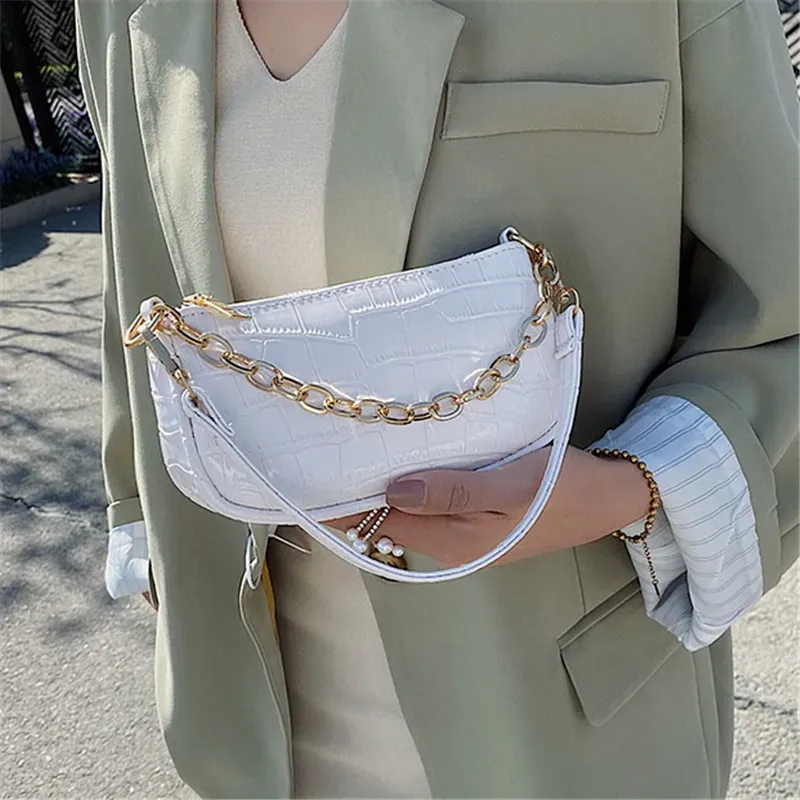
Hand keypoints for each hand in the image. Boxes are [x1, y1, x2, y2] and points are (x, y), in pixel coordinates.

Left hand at [329, 447, 650, 567]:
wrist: (610, 498)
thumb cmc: (563, 489)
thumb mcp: (510, 488)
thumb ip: (451, 492)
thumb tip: (390, 491)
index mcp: (454, 541)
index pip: (380, 523)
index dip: (342, 504)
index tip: (307, 477)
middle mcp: (452, 544)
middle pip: (388, 518)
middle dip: (356, 492)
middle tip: (323, 447)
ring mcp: (465, 535)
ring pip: (408, 510)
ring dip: (382, 485)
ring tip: (353, 446)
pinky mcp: (477, 520)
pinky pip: (430, 503)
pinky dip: (410, 484)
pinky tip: (404, 456)